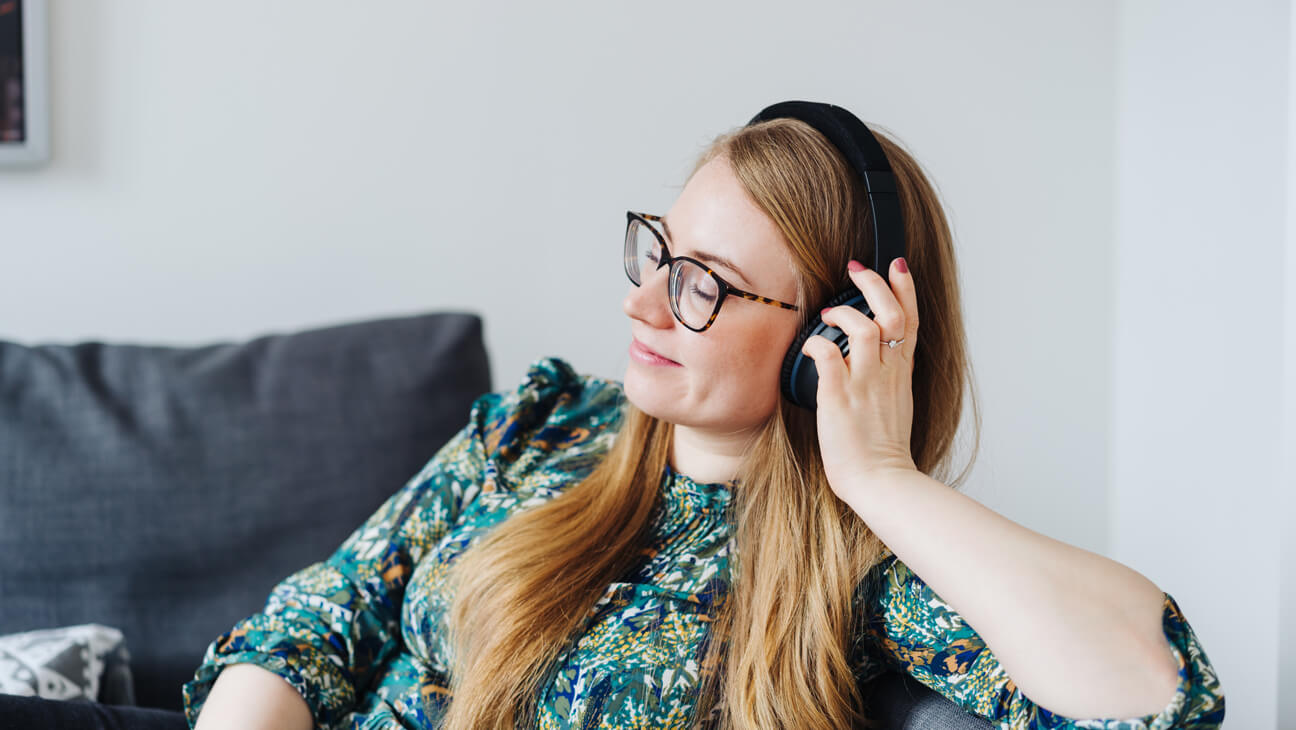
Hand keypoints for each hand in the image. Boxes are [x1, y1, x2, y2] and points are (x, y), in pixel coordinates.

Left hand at [799, 257, 919, 503]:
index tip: (896, 264)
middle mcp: (886, 372)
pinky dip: (816, 344)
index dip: (905, 288)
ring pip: (863, 328)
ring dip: (843, 314)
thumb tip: (869, 357)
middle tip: (856, 269)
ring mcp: (864, 384)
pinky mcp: (839, 397)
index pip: (910, 319)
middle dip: (875, 284)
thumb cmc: (881, 449)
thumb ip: (887, 376)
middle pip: (891, 314)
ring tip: (829, 315)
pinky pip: (827, 356)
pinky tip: (809, 346)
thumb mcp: (895, 404)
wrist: (881, 481)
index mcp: (901, 373)